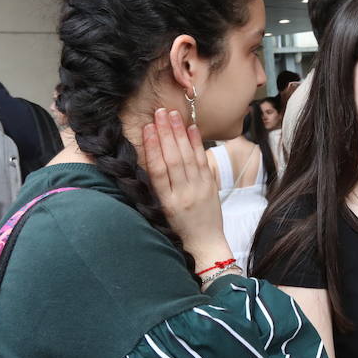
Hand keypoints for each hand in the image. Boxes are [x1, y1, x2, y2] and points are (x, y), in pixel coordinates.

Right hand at [139, 108, 229, 265]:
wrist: (204, 244)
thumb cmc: (178, 228)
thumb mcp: (162, 210)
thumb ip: (158, 186)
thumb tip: (151, 156)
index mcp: (166, 202)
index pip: (157, 171)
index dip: (152, 148)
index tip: (147, 129)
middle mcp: (182, 194)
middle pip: (173, 159)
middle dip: (166, 133)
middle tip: (159, 113)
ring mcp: (198, 190)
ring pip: (188, 157)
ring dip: (180, 134)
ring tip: (172, 115)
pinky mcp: (210, 187)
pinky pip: (202, 161)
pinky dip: (196, 144)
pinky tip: (190, 129)